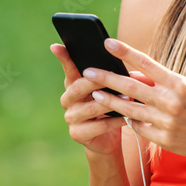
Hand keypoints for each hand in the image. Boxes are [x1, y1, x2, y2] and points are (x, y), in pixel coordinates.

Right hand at [53, 42, 134, 156]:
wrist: (108, 139)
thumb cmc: (111, 109)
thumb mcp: (111, 90)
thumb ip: (111, 76)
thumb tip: (126, 60)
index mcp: (74, 85)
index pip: (68, 68)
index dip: (63, 57)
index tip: (57, 46)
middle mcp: (68, 100)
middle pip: (79, 87)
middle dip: (97, 80)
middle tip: (113, 75)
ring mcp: (71, 117)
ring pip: (90, 108)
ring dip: (111, 102)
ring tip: (128, 97)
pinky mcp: (77, 134)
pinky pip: (99, 126)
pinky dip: (115, 121)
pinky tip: (127, 118)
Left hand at [84, 38, 185, 166]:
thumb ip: (161, 81)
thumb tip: (134, 74)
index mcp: (178, 83)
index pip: (146, 62)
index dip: (124, 52)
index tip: (107, 43)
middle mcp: (171, 101)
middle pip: (130, 86)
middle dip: (106, 78)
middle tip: (87, 71)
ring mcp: (166, 122)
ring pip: (129, 108)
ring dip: (110, 100)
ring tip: (95, 93)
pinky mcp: (162, 139)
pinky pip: (138, 127)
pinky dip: (130, 120)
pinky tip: (121, 115)